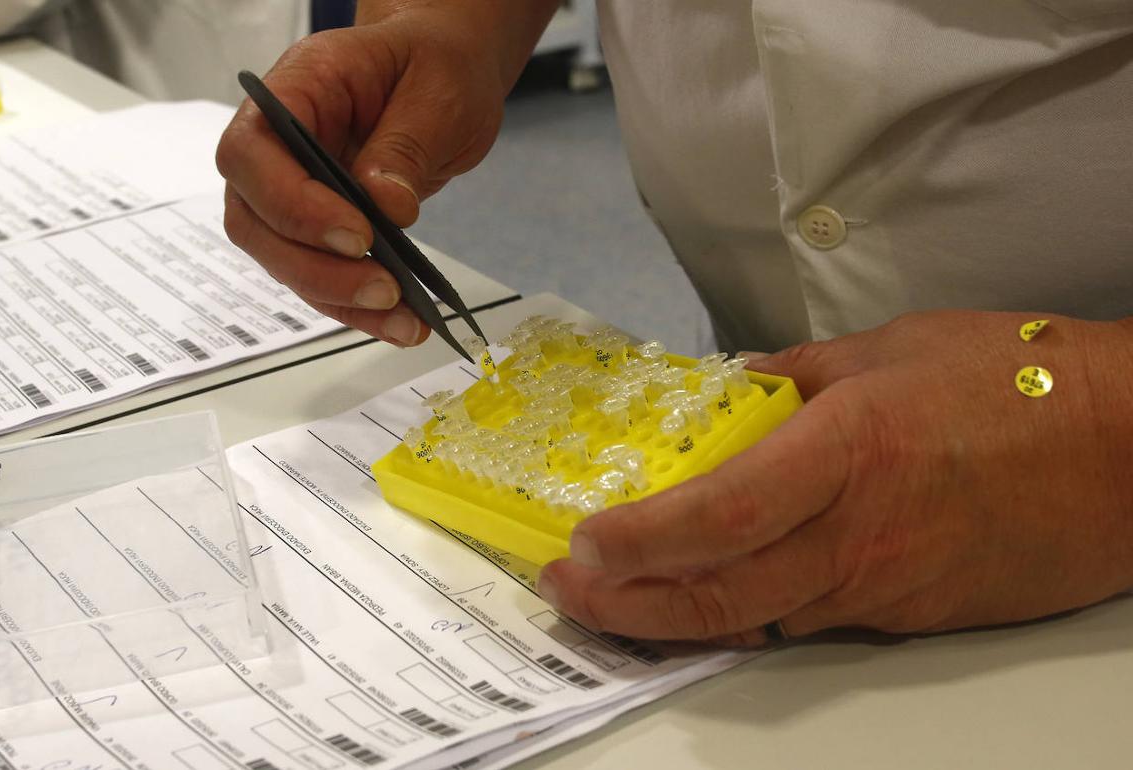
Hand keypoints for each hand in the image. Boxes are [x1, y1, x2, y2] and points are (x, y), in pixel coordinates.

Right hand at [216, 8, 520, 345]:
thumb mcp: (437, 90)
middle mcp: (276, 146)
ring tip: (404, 320)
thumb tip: (386, 207)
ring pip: (284, 260)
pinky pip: (322, 276)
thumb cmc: (433, 63)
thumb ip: (405, 145)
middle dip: (315, 267)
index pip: (253, 155)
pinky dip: (359, 307)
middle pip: (256, 221)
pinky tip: (402, 323)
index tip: (356, 235)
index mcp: (293, 90)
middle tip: (384, 286)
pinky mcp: (319, 229)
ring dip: (339, 298)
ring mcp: (292, 191)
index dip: (292, 204)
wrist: (446, 72)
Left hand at [538, 311, 1132, 643]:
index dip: (640, 539)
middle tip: (568, 591)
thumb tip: (735, 386)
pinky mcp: (911, 615)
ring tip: (616, 598)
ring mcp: (886, 586)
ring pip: (757, 620)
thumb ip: (803, 374)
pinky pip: (809, 619)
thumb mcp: (896, 349)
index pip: (720, 516)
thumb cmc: (1023, 383)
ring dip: (673, 616)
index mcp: (850, 453)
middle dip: (627, 604)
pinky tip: (709, 595)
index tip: (581, 544)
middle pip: (719, 594)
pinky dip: (746, 613)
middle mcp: (859, 536)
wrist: (1132, 455)